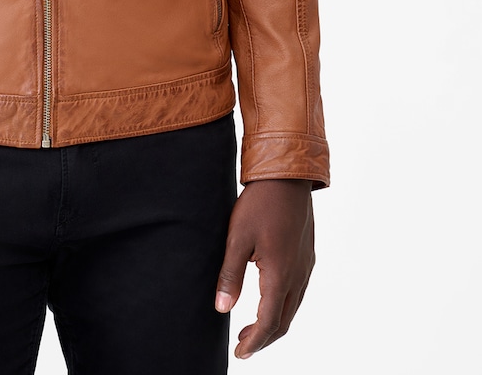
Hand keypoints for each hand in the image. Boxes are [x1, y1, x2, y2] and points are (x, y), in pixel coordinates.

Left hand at [215, 178, 314, 358]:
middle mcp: (298, 275)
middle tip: (243, 345)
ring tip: (252, 327)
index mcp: (280, 275)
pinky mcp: (306, 256)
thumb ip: (230, 275)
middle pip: (284, 321)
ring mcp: (305, 266)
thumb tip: (222, 309)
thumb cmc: (260, 203)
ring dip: (274, 322)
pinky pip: (297, 291)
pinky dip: (282, 305)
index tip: (240, 354)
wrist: (287, 176)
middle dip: (264, 338)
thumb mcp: (237, 237)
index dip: (254, 342)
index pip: (269, 322)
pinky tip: (268, 298)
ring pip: (293, 307)